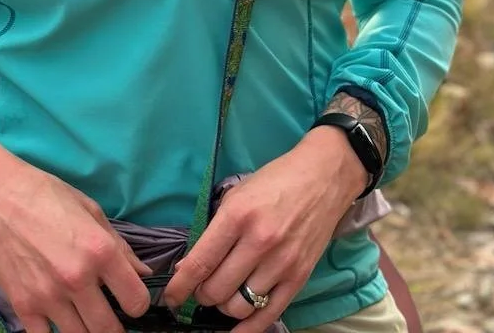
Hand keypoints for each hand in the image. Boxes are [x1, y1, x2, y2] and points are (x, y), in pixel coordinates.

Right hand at [0, 148, 152, 332]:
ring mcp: (47, 297)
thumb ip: (119, 246)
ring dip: (86, 330)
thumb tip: (142, 273)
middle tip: (109, 313)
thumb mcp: (90, 209)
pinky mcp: (22, 306)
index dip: (137, 302)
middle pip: (108, 329)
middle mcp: (77, 278)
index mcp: (99, 251)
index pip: (135, 301)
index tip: (130, 298)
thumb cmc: (46, 194)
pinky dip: (54, 331)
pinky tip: (57, 318)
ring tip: (84, 315)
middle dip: (115, 326)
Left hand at [161, 128, 366, 332]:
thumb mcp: (237, 194)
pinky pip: (268, 315)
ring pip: (239, 306)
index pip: (200, 263)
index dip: (179, 287)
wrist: (323, 177)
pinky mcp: (299, 277)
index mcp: (238, 215)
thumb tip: (190, 267)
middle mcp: (259, 242)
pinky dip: (247, 328)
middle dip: (201, 295)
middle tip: (200, 288)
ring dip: (224, 307)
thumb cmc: (275, 181)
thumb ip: (215, 230)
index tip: (170, 297)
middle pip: (216, 290)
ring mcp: (281, 263)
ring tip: (223, 294)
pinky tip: (235, 329)